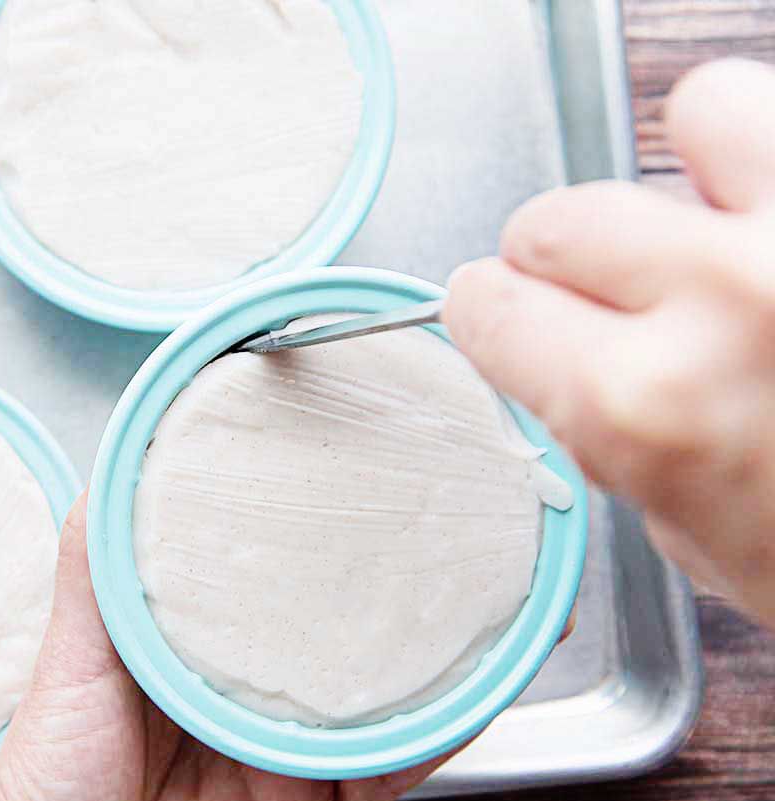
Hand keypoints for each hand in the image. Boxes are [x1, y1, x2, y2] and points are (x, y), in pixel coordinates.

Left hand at [0, 496, 463, 800]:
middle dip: (372, 611)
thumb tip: (106, 486)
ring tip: (448, 629)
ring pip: (362, 710)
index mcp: (187, 657)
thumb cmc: (49, 775)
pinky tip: (444, 716)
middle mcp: (237, 704)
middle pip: (321, 649)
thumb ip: (92, 579)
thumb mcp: (69, 663)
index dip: (297, 557)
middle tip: (416, 557)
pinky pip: (375, 778)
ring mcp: (273, 758)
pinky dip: (419, 750)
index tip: (332, 507)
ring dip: (413, 677)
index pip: (254, 596)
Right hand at [444, 58, 774, 625]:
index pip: (485, 304)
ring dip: (701, 168)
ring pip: (695, 107)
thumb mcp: (705, 543)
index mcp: (644, 408)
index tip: (512, 318)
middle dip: (574, 262)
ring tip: (739, 224)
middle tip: (627, 295)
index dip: (495, 318)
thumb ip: (620, 436)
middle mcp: (721, 297)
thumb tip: (571, 365)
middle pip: (557, 218)